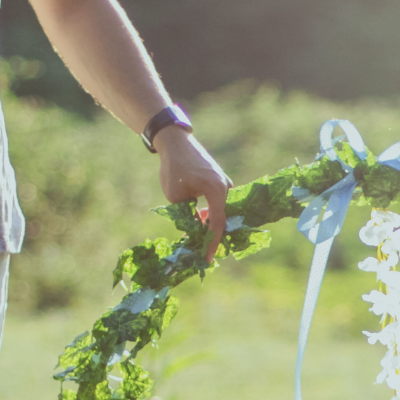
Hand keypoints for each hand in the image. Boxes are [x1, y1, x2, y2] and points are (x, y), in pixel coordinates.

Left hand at [153, 125, 232, 262]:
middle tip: (200, 249)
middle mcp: (226, 187)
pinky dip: (210, 211)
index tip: (208, 257)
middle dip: (211, 234)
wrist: (174, 141)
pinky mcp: (219, 180)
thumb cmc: (173, 168)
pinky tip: (199, 218)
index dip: (212, 243)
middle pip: (221, 217)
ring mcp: (224, 182)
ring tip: (196, 233)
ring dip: (209, 222)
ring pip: (219, 209)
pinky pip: (218, 201)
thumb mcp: (176, 198)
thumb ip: (188, 217)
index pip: (217, 224)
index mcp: (217, 191)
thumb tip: (195, 232)